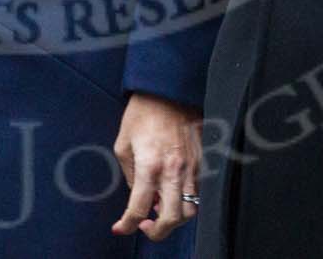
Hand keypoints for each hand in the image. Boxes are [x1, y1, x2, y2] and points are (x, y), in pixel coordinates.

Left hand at [111, 92, 201, 240]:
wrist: (168, 90)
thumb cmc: (142, 113)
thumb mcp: (123, 144)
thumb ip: (130, 175)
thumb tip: (138, 194)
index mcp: (149, 166)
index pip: (139, 208)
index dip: (127, 224)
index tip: (120, 228)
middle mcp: (173, 171)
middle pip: (171, 219)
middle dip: (157, 232)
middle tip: (145, 226)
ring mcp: (191, 167)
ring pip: (190, 210)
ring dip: (174, 218)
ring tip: (159, 209)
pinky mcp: (201, 162)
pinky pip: (197, 192)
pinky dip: (185, 201)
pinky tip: (171, 192)